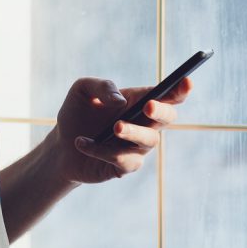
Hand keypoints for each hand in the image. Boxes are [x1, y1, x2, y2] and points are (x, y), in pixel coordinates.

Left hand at [49, 76, 191, 184]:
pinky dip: (101, 150)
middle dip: (161, 110)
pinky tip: (82, 143)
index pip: (167, 94)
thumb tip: (120, 101)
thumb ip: (102, 87)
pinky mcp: (124, 167)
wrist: (60, 146)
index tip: (186, 81)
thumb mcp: (82, 90)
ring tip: (114, 127)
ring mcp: (136, 147)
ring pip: (149, 141)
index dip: (181, 88)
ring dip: (133, 132)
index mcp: (138, 100)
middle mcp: (143, 123)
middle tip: (147, 106)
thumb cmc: (76, 113)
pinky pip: (124, 160)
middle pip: (168, 117)